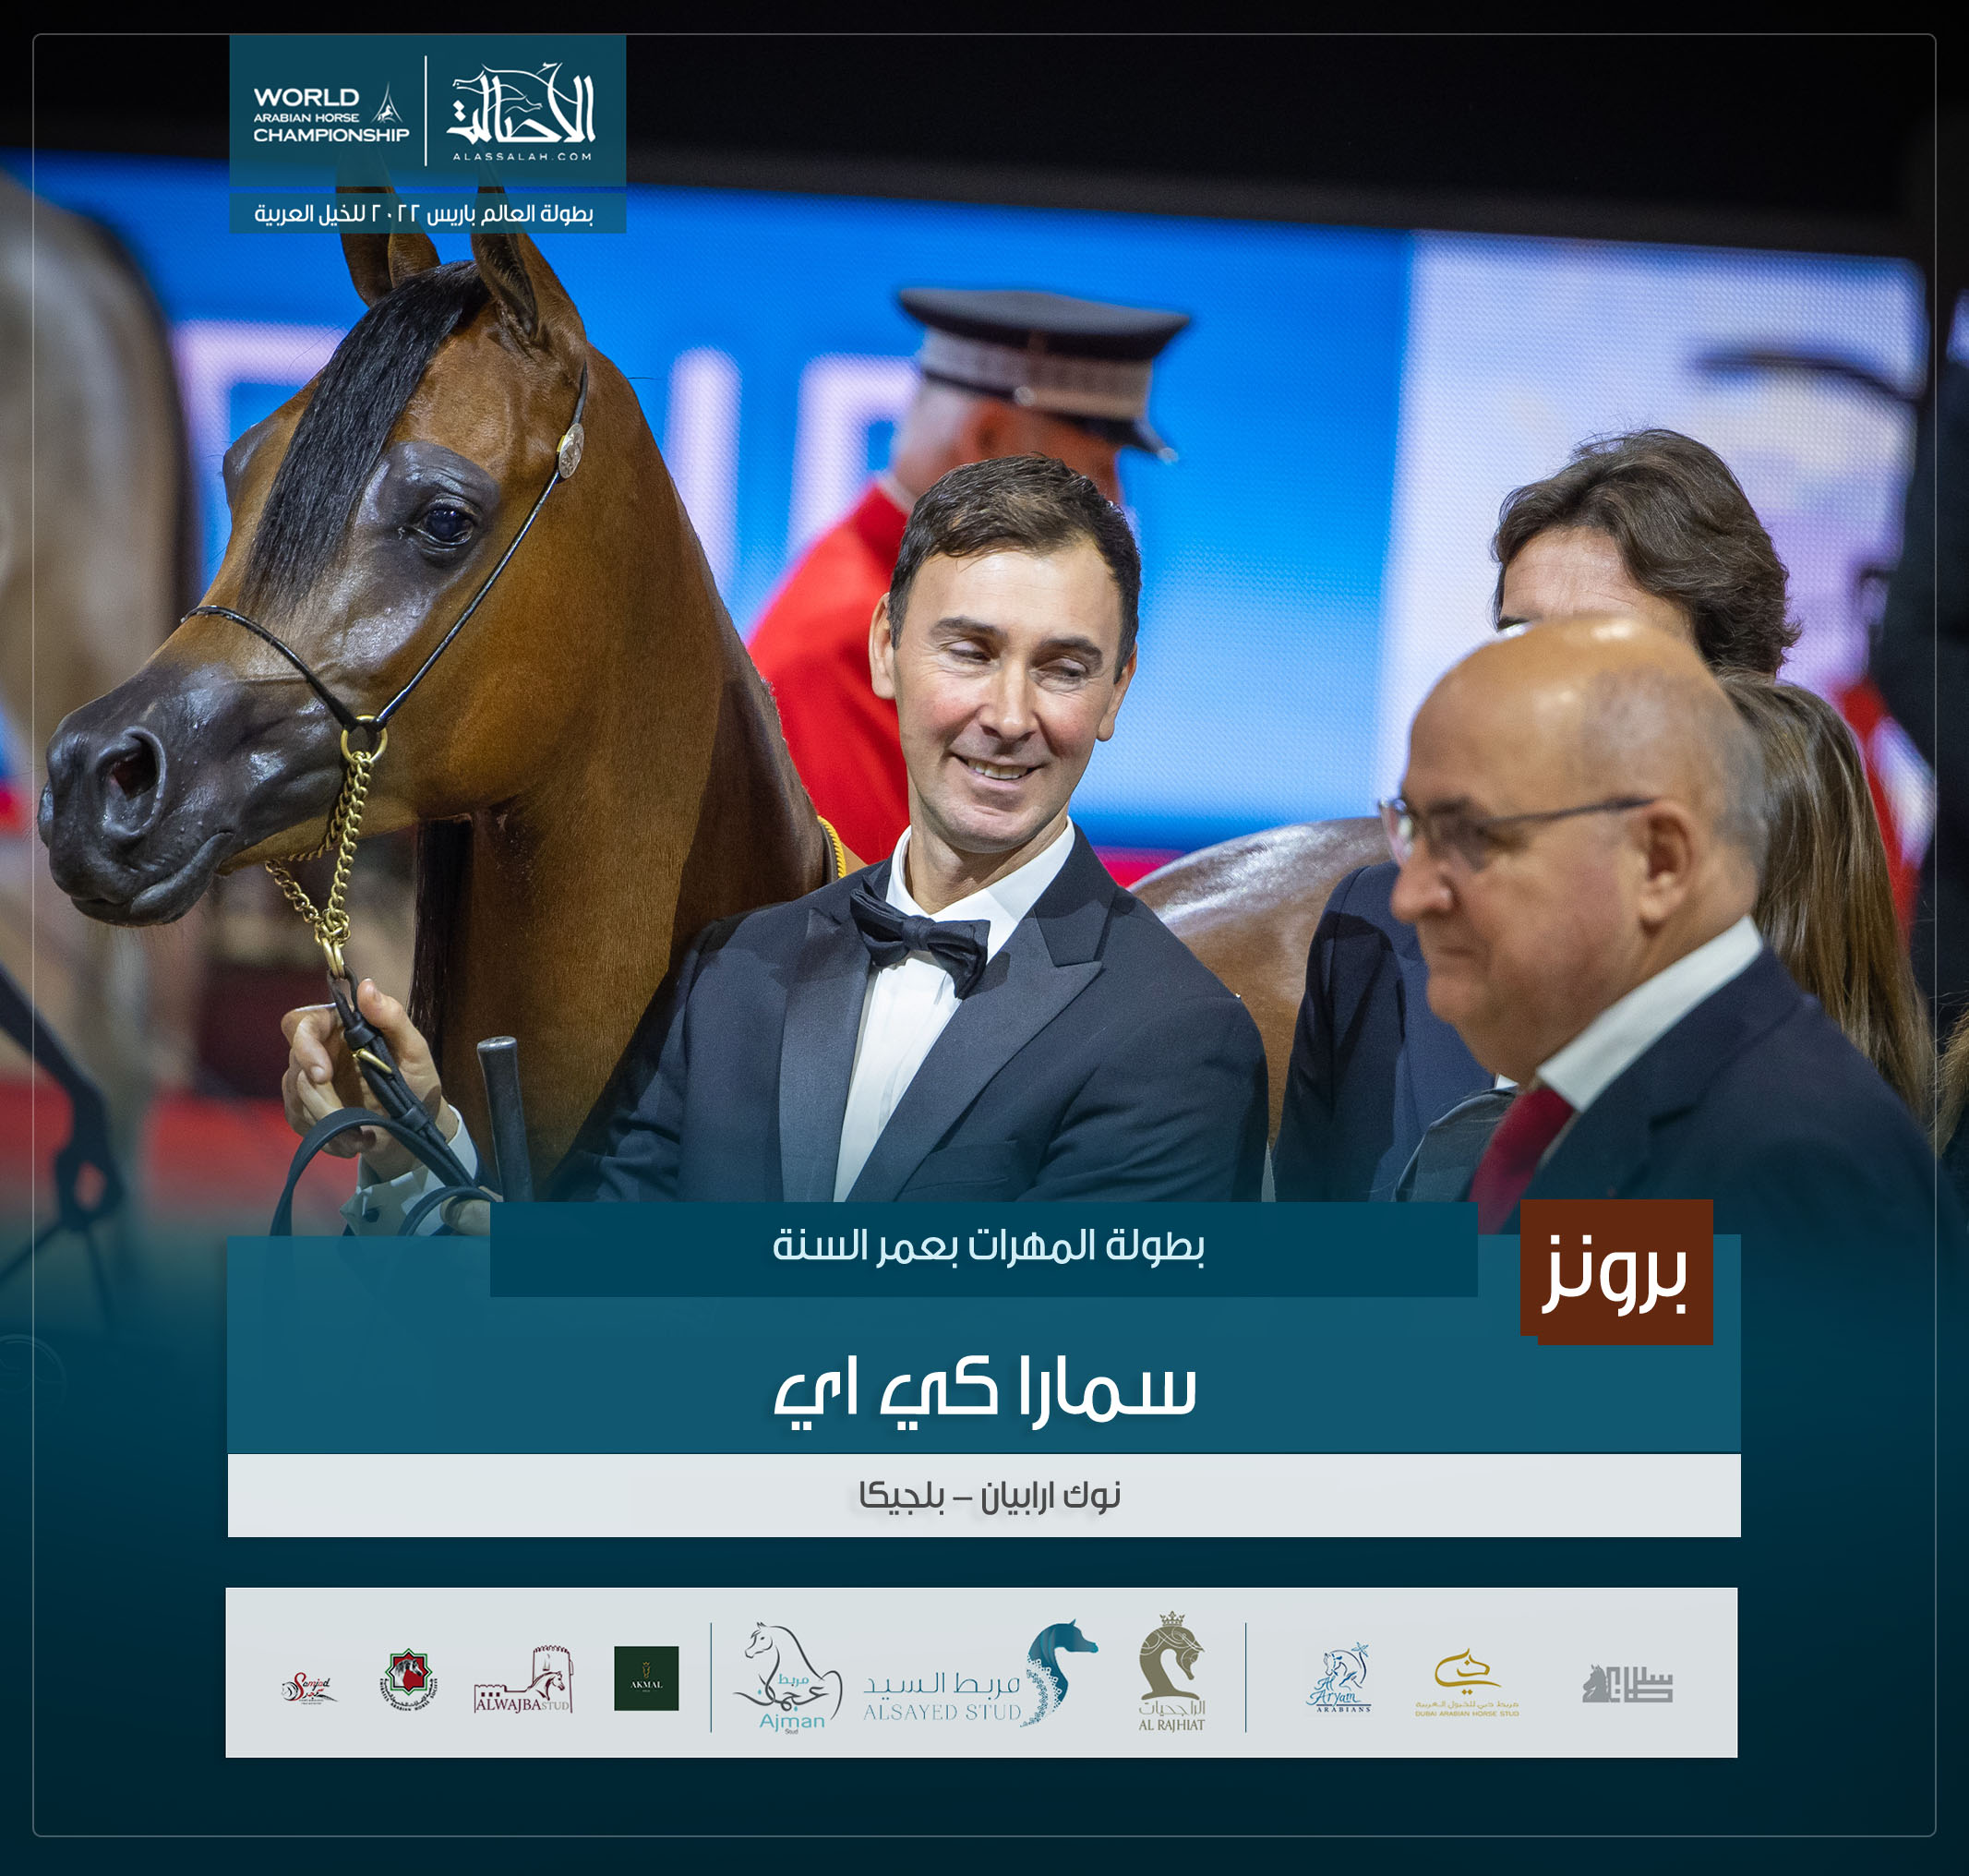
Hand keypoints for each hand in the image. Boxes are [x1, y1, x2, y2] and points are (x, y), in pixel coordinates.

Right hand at [280, 979, 454, 1181]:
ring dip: (328, 1122)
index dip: (305, 1047)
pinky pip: (299, 1120)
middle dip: (321, 1098)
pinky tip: (353, 1141)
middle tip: (348, 1120)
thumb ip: (393, 1018)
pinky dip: (326, 1136)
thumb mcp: (415, 1050)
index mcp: (341, 1026)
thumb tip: (366, 985)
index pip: (302, 1023)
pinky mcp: (306, 1108)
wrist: (415, 1128)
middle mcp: (320, 1048)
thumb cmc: (418, 1081)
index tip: (323, 1075)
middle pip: (296, 1067)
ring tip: (363, 1135)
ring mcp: (310, 1079)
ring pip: (296, 1097)